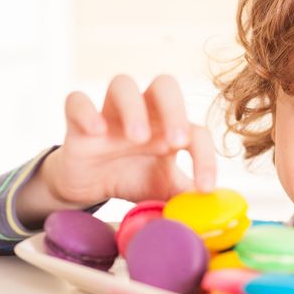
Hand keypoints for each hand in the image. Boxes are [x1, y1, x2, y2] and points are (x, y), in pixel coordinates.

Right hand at [17, 74, 215, 225]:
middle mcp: (144, 113)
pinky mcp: (79, 122)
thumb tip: (216, 209)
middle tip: (176, 142)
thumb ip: (188, 196)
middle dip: (174, 110)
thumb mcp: (164, 191)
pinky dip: (86, 111)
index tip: (205, 187)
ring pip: (122, 84)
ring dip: (133, 107)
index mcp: (170, 128)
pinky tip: (96, 132)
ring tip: (137, 137)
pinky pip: (77, 100)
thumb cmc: (133, 179)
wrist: (89, 186)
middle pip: (164, 86)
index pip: (197, 131)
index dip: (206, 158)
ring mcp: (111, 114)